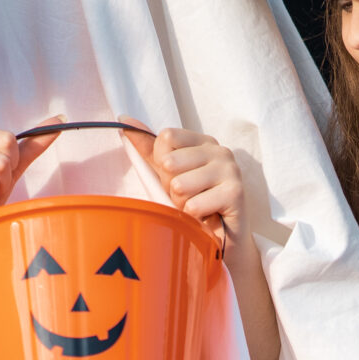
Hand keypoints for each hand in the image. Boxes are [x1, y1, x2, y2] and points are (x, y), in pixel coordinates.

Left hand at [148, 125, 243, 248]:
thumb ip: (148, 147)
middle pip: (170, 163)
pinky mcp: (235, 193)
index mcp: (203, 142)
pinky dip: (195, 218)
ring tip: (198, 208)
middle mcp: (219, 151)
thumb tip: (123, 120)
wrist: (225, 238)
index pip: (166, 138)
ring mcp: (230, 170)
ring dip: (182, 204)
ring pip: (180, 186)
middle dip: (172, 188)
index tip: (175, 177)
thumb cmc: (194, 202)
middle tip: (188, 197)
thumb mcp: (167, 173)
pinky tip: (208, 217)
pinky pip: (194, 205)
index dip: (161, 163)